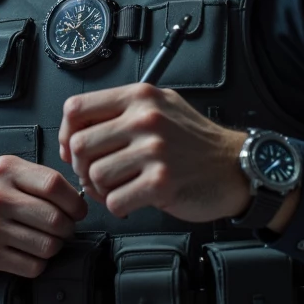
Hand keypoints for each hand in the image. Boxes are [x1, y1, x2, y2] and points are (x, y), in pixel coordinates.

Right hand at [0, 157, 85, 278]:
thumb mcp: (5, 171)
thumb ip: (38, 178)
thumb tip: (78, 197)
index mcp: (6, 171)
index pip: (54, 185)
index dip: (74, 202)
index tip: (77, 210)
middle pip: (55, 219)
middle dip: (67, 228)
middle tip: (63, 228)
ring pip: (48, 246)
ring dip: (53, 246)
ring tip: (44, 240)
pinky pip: (33, 266)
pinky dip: (38, 263)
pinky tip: (29, 253)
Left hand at [61, 84, 292, 226]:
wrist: (236, 166)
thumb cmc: (196, 140)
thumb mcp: (161, 105)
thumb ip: (121, 111)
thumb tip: (76, 132)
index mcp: (140, 97)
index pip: (76, 108)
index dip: (67, 133)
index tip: (74, 149)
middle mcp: (145, 119)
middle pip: (80, 146)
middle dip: (81, 167)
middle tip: (96, 176)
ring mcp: (154, 151)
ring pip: (94, 176)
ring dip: (100, 190)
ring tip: (118, 188)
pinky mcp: (162, 183)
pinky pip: (115, 201)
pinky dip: (118, 206)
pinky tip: (132, 200)